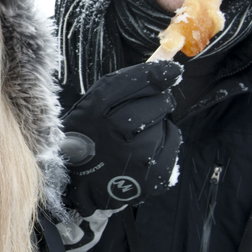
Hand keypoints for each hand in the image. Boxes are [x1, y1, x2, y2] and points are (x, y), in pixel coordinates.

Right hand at [61, 61, 181, 215]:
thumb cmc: (87, 139)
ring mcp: (138, 156)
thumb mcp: (90, 108)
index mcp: (95, 111)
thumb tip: (166, 67)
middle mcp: (116, 132)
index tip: (172, 70)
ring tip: (137, 136)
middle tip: (144, 111)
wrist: (78, 184)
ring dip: (157, 123)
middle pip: (158, 101)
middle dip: (157, 101)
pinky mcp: (153, 175)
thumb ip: (121, 87)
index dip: (158, 73)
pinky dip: (164, 140)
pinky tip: (145, 149)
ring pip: (166, 122)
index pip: (137, 81)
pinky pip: (173, 142)